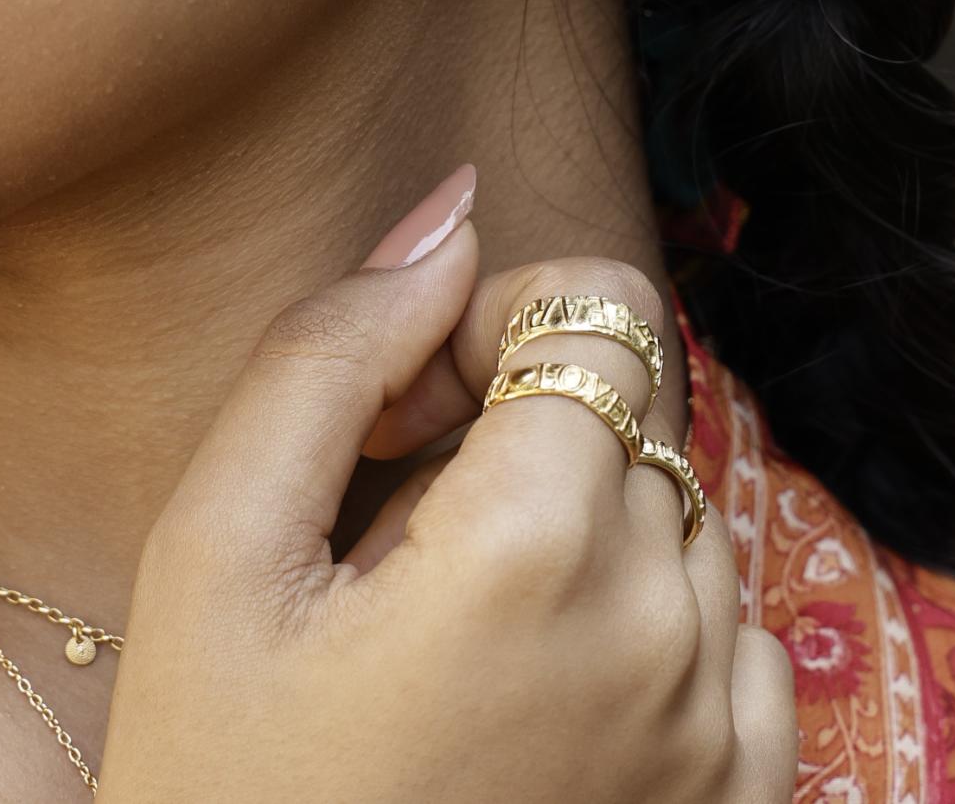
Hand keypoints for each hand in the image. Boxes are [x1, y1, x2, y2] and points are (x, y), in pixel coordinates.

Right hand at [97, 183, 795, 802]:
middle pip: (633, 401)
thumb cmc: (220, 773)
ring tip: (451, 608)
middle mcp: (670, 630)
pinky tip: (529, 675)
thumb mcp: (215, 544)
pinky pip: (731, 624)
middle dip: (522, 415)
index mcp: (542, 546)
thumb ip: (329, 350)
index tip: (400, 414)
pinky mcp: (738, 799)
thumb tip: (452, 211)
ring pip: (677, 503)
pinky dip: (641, 611)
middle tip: (399, 520)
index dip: (485, 325)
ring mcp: (720, 729)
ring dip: (578, 513)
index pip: (597, 303)